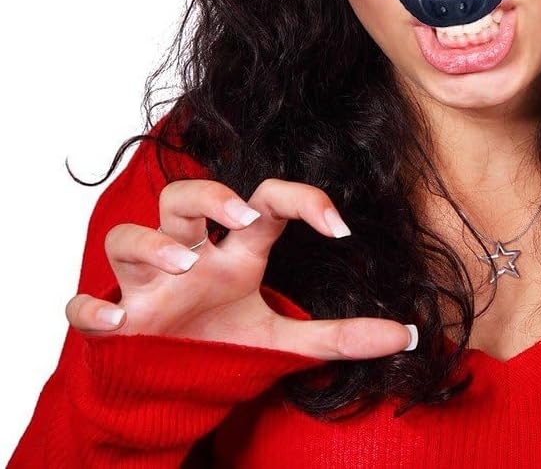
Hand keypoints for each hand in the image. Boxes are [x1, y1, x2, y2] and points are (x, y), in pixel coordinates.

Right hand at [65, 178, 416, 359]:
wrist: (164, 393)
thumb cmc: (219, 348)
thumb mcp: (284, 343)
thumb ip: (342, 336)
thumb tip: (408, 333)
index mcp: (234, 255)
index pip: (265, 202)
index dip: (303, 199)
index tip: (342, 226)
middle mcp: (189, 258)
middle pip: (184, 196)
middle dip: (209, 196)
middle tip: (242, 218)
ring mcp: (146, 288)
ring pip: (129, 236)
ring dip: (154, 244)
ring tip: (187, 264)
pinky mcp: (114, 323)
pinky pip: (84, 305)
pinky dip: (93, 308)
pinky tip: (119, 322)